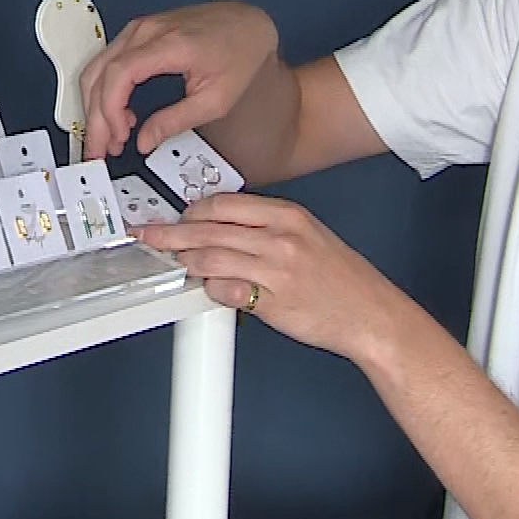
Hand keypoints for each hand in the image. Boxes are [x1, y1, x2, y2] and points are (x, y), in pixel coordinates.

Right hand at [80, 0, 278, 157]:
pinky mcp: (139, 32)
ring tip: (108, 137)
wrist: (248, 24)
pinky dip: (105, 90)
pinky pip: (108, 61)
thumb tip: (146, 140)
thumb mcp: (215, 99)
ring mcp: (141, 28)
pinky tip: (118, 114)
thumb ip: (176, 121)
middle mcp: (148, 30)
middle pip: (100, 73)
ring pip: (97, 67)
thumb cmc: (239, 52)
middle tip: (99, 148)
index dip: (110, 109)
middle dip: (95, 117)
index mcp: (169, 44)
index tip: (116, 136)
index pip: (119, 74)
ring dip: (96, 105)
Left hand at [133, 192, 403, 360]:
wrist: (371, 313)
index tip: (174, 216)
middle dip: (171, 234)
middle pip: (209, 229)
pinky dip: (210, 288)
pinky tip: (206, 288)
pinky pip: (226, 291)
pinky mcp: (271, 301)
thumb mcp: (308, 235)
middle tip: (148, 236)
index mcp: (288, 215)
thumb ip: (266, 228)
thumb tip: (221, 228)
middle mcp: (280, 238)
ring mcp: (275, 270)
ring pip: (211, 258)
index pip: (223, 204)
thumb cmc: (342, 279)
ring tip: (170, 263)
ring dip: (185, 262)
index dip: (190, 211)